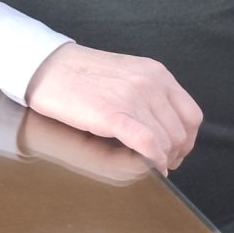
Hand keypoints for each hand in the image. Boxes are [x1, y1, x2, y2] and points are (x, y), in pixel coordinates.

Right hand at [22, 43, 201, 171]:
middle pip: (180, 132)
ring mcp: (132, 98)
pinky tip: (150, 166)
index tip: (174, 151)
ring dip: (163, 159)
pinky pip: (148, 144)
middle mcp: (150, 83)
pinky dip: (154, 160)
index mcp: (156, 73)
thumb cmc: (77, 73)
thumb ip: (148, 92)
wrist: (43, 66)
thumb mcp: (125, 73)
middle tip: (161, 163)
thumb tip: (163, 125)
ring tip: (152, 166)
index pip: (191, 115)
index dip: (187, 140)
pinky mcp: (112, 114)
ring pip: (166, 140)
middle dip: (174, 154)